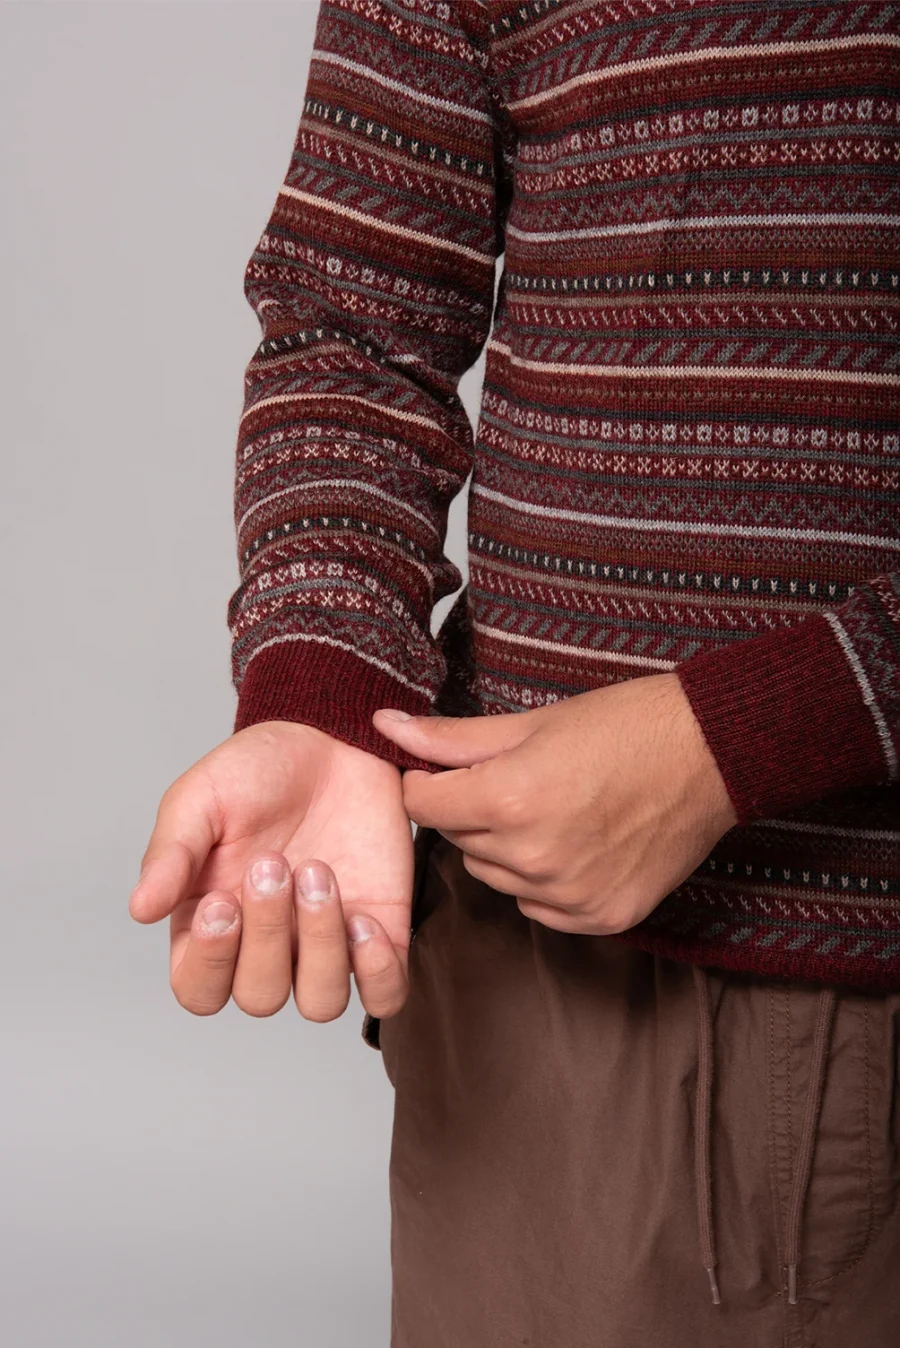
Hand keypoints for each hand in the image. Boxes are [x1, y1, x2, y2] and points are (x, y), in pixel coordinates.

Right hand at [129, 721, 413, 1020]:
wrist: (331, 739)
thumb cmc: (258, 771)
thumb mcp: (199, 800)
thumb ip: (171, 854)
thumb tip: (140, 910)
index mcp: (212, 925)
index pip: (199, 990)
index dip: (210, 961)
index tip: (221, 902)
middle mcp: (269, 947)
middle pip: (260, 997)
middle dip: (269, 933)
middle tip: (275, 862)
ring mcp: (327, 944)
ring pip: (321, 1003)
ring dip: (321, 946)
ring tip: (320, 873)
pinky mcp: (381, 933)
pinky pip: (384, 993)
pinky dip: (377, 972)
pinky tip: (365, 920)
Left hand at [372, 673, 736, 935]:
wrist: (712, 755)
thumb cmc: (624, 726)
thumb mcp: (531, 722)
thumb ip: (450, 738)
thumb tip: (385, 727)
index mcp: (509, 800)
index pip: (422, 804)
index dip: (427, 780)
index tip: (447, 768)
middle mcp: (534, 857)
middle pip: (457, 841)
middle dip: (470, 811)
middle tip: (514, 779)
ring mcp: (570, 895)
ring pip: (495, 877)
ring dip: (505, 848)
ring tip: (551, 807)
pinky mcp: (601, 918)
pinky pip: (538, 907)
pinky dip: (544, 881)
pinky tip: (575, 841)